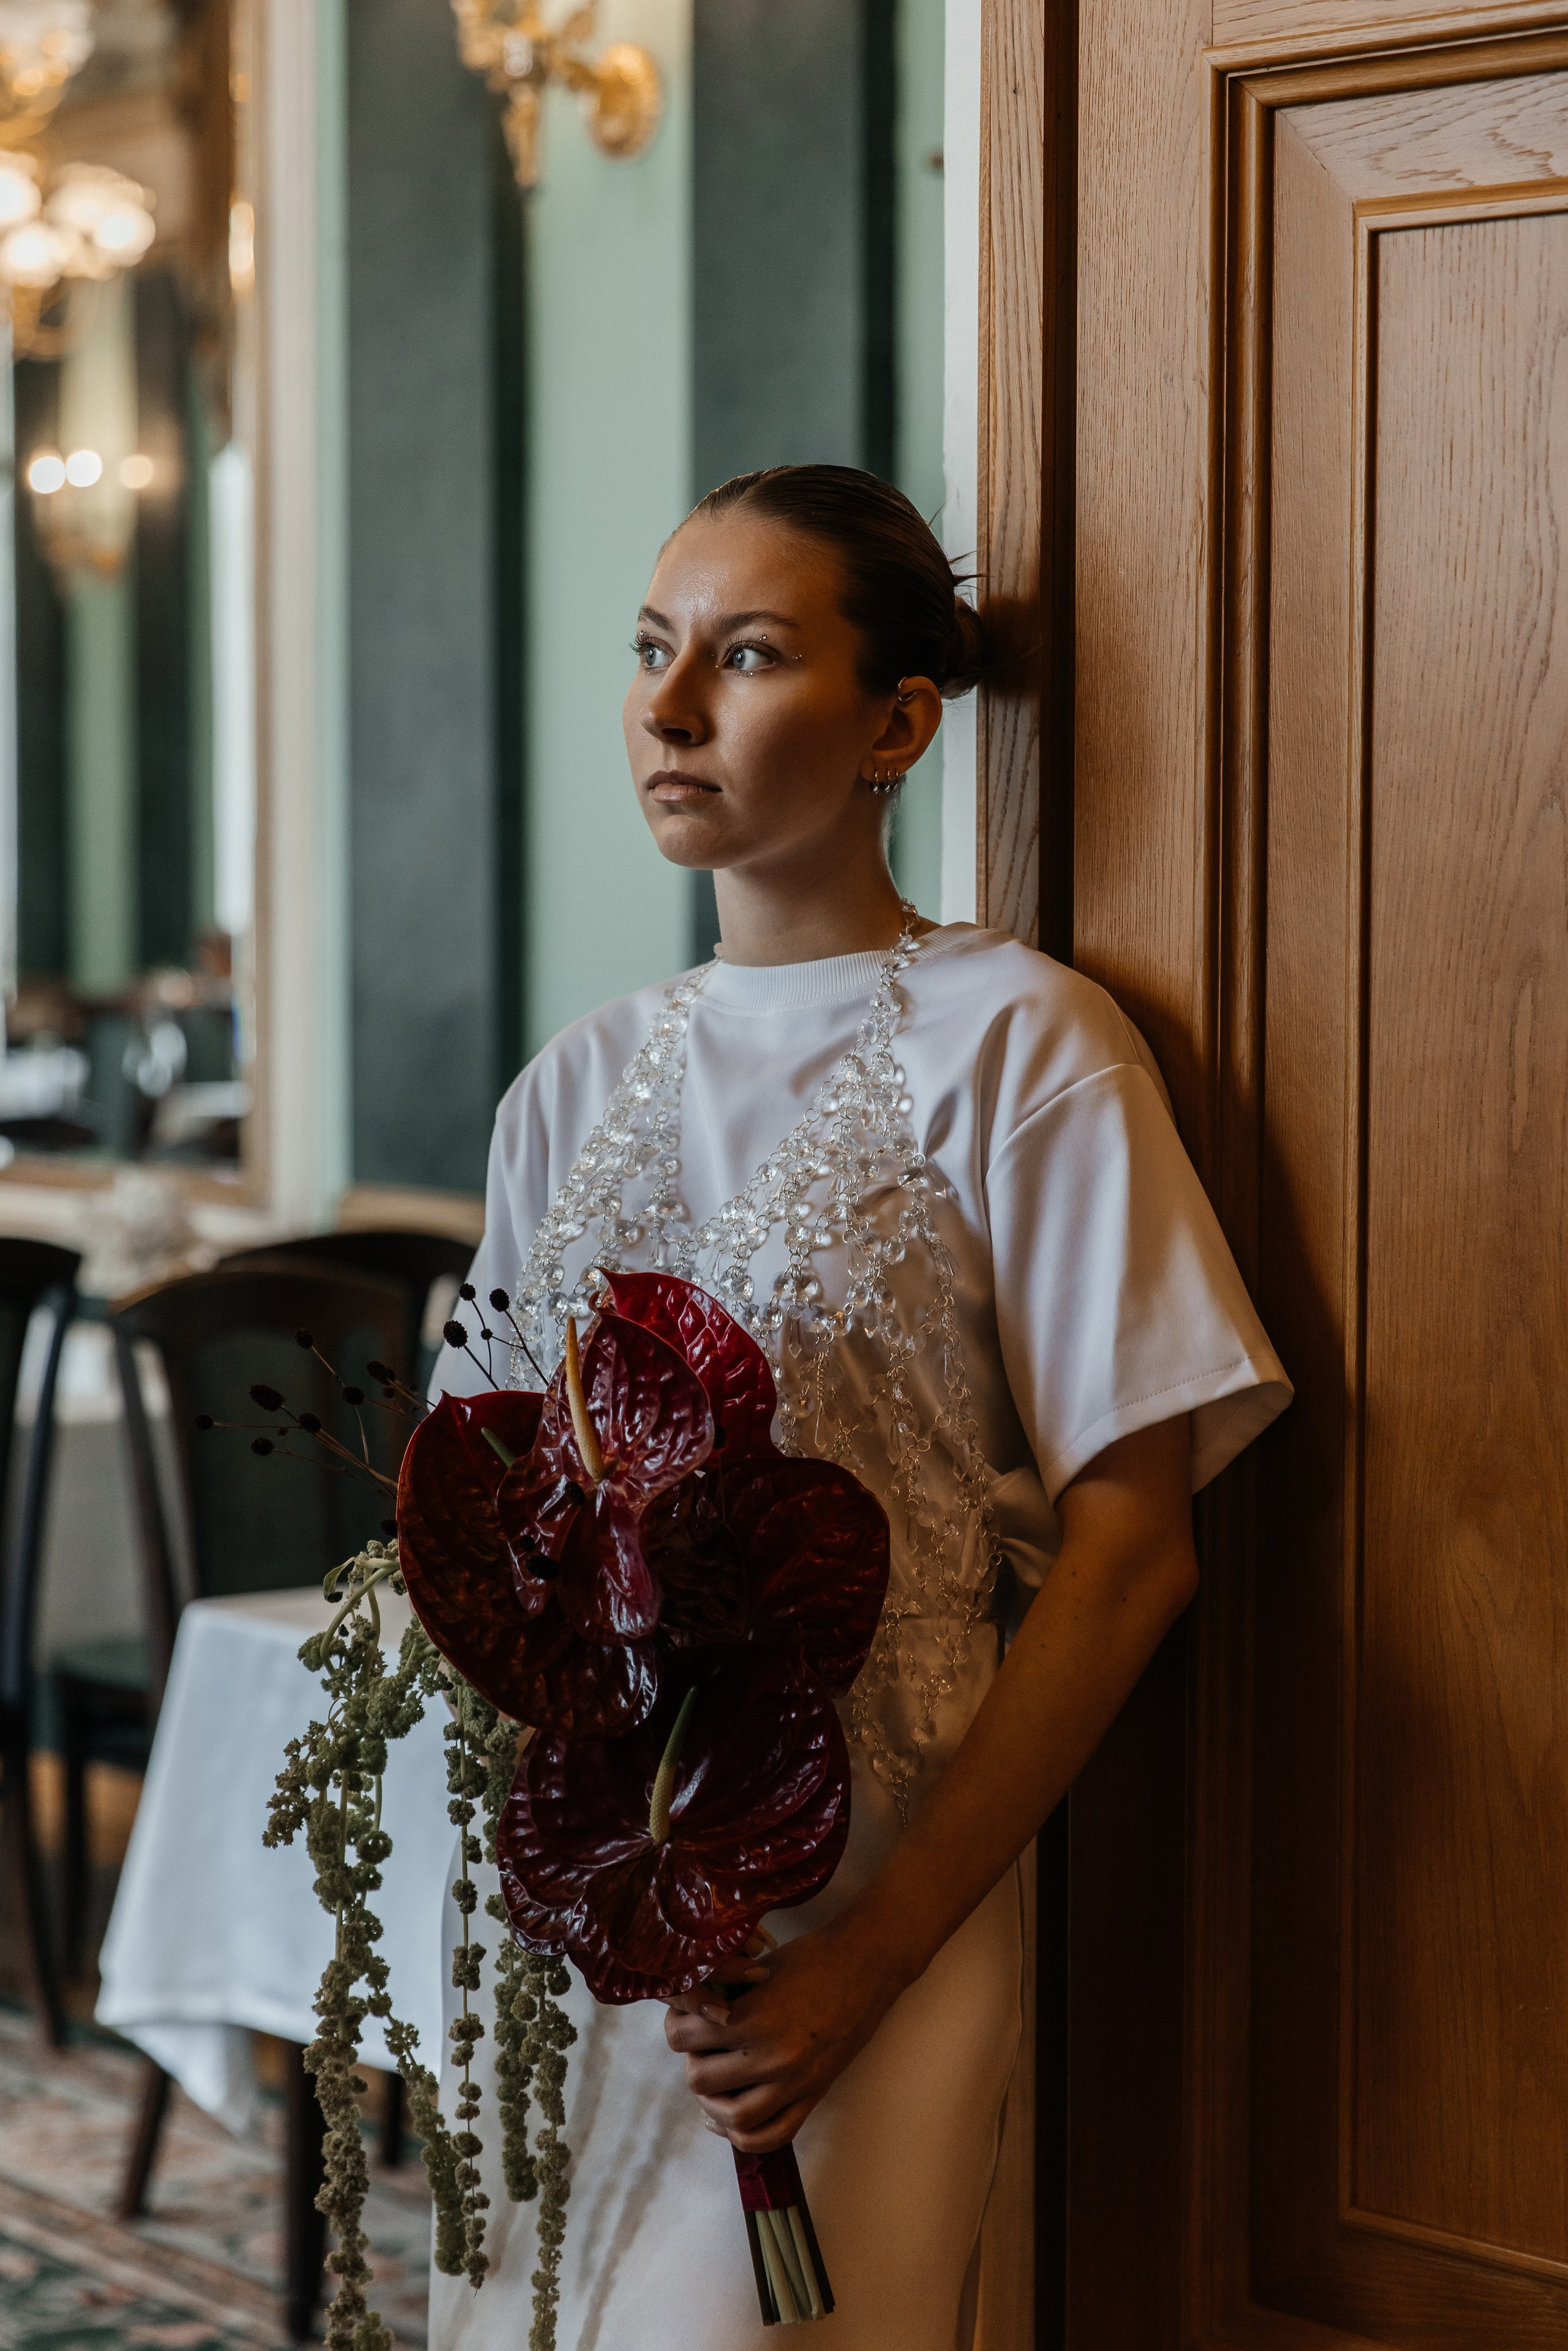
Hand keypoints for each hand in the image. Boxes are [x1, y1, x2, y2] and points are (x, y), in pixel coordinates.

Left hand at [662, 1916, 907, 2151]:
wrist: (865, 1966)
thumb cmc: (810, 1958)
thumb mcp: (757, 1972)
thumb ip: (724, 2000)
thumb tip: (691, 2022)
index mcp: (754, 2018)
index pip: (685, 2038)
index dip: (677, 2027)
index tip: (683, 2021)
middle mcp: (772, 2057)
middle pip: (700, 2079)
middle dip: (692, 2061)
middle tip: (700, 2047)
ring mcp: (795, 2083)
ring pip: (732, 2116)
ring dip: (712, 2102)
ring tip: (713, 2084)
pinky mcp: (813, 2096)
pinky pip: (770, 2135)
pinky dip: (742, 2135)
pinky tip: (728, 2119)